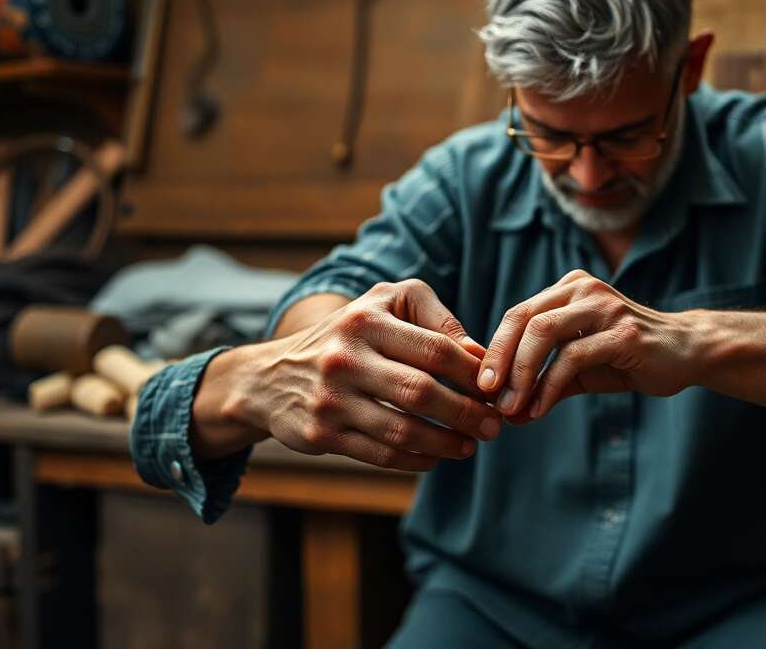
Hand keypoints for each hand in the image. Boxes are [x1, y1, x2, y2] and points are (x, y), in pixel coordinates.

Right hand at [253, 280, 500, 470]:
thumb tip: (480, 355)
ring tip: (470, 445)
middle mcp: (344, 357)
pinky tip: (436, 457)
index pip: (435, 349)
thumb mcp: (385, 304)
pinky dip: (416, 461)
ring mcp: (330, 398)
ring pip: (402, 430)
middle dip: (466, 413)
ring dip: (446, 443)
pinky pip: (380, 455)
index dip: (473, 374)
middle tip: (493, 425)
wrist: (271, 376)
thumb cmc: (347, 334)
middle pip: (421, 392)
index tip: (495, 390)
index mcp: (367, 320)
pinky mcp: (321, 434)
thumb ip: (435, 319)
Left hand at [476, 270, 698, 420]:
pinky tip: (540, 408)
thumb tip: (509, 413)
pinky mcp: (624, 333)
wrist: (689, 352)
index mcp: (569, 289)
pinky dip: (550, 386)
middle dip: (499, 359)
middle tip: (486, 394)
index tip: (480, 384)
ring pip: (544, 333)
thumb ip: (545, 383)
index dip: (494, 349)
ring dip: (521, 373)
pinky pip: (573, 357)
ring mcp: (605, 307)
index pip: (518, 314)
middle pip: (524, 319)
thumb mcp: (581, 368)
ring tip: (511, 406)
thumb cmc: (630, 358)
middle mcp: (584, 289)